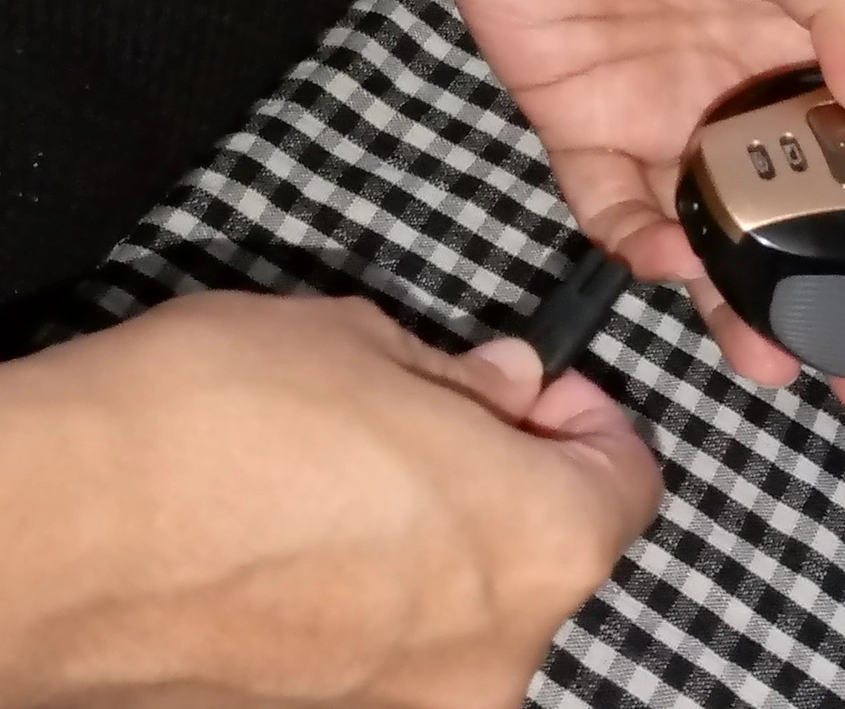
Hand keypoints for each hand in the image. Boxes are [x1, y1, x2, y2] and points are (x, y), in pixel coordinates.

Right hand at [0, 291, 659, 708]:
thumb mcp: (363, 345)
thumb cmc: (217, 418)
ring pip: (472, 611)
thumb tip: (508, 388)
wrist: (44, 536)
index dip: (594, 423)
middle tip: (449, 417)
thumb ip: (464, 380)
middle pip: (552, 554)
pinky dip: (386, 599)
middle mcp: (495, 655)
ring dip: (451, 542)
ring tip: (365, 478)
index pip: (630, 485)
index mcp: (538, 544)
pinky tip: (313, 542)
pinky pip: (396, 654)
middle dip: (516, 479)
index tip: (546, 391)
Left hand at [306, 0, 844, 420]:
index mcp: (805, 40)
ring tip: (769, 356)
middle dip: (824, 295)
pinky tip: (668, 266)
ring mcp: (659, 115)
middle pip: (791, 214)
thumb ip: (843, 8)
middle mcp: (740, 92)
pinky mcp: (579, 125)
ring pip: (707, 231)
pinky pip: (612, 209)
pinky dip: (638, 245)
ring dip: (735, 296)